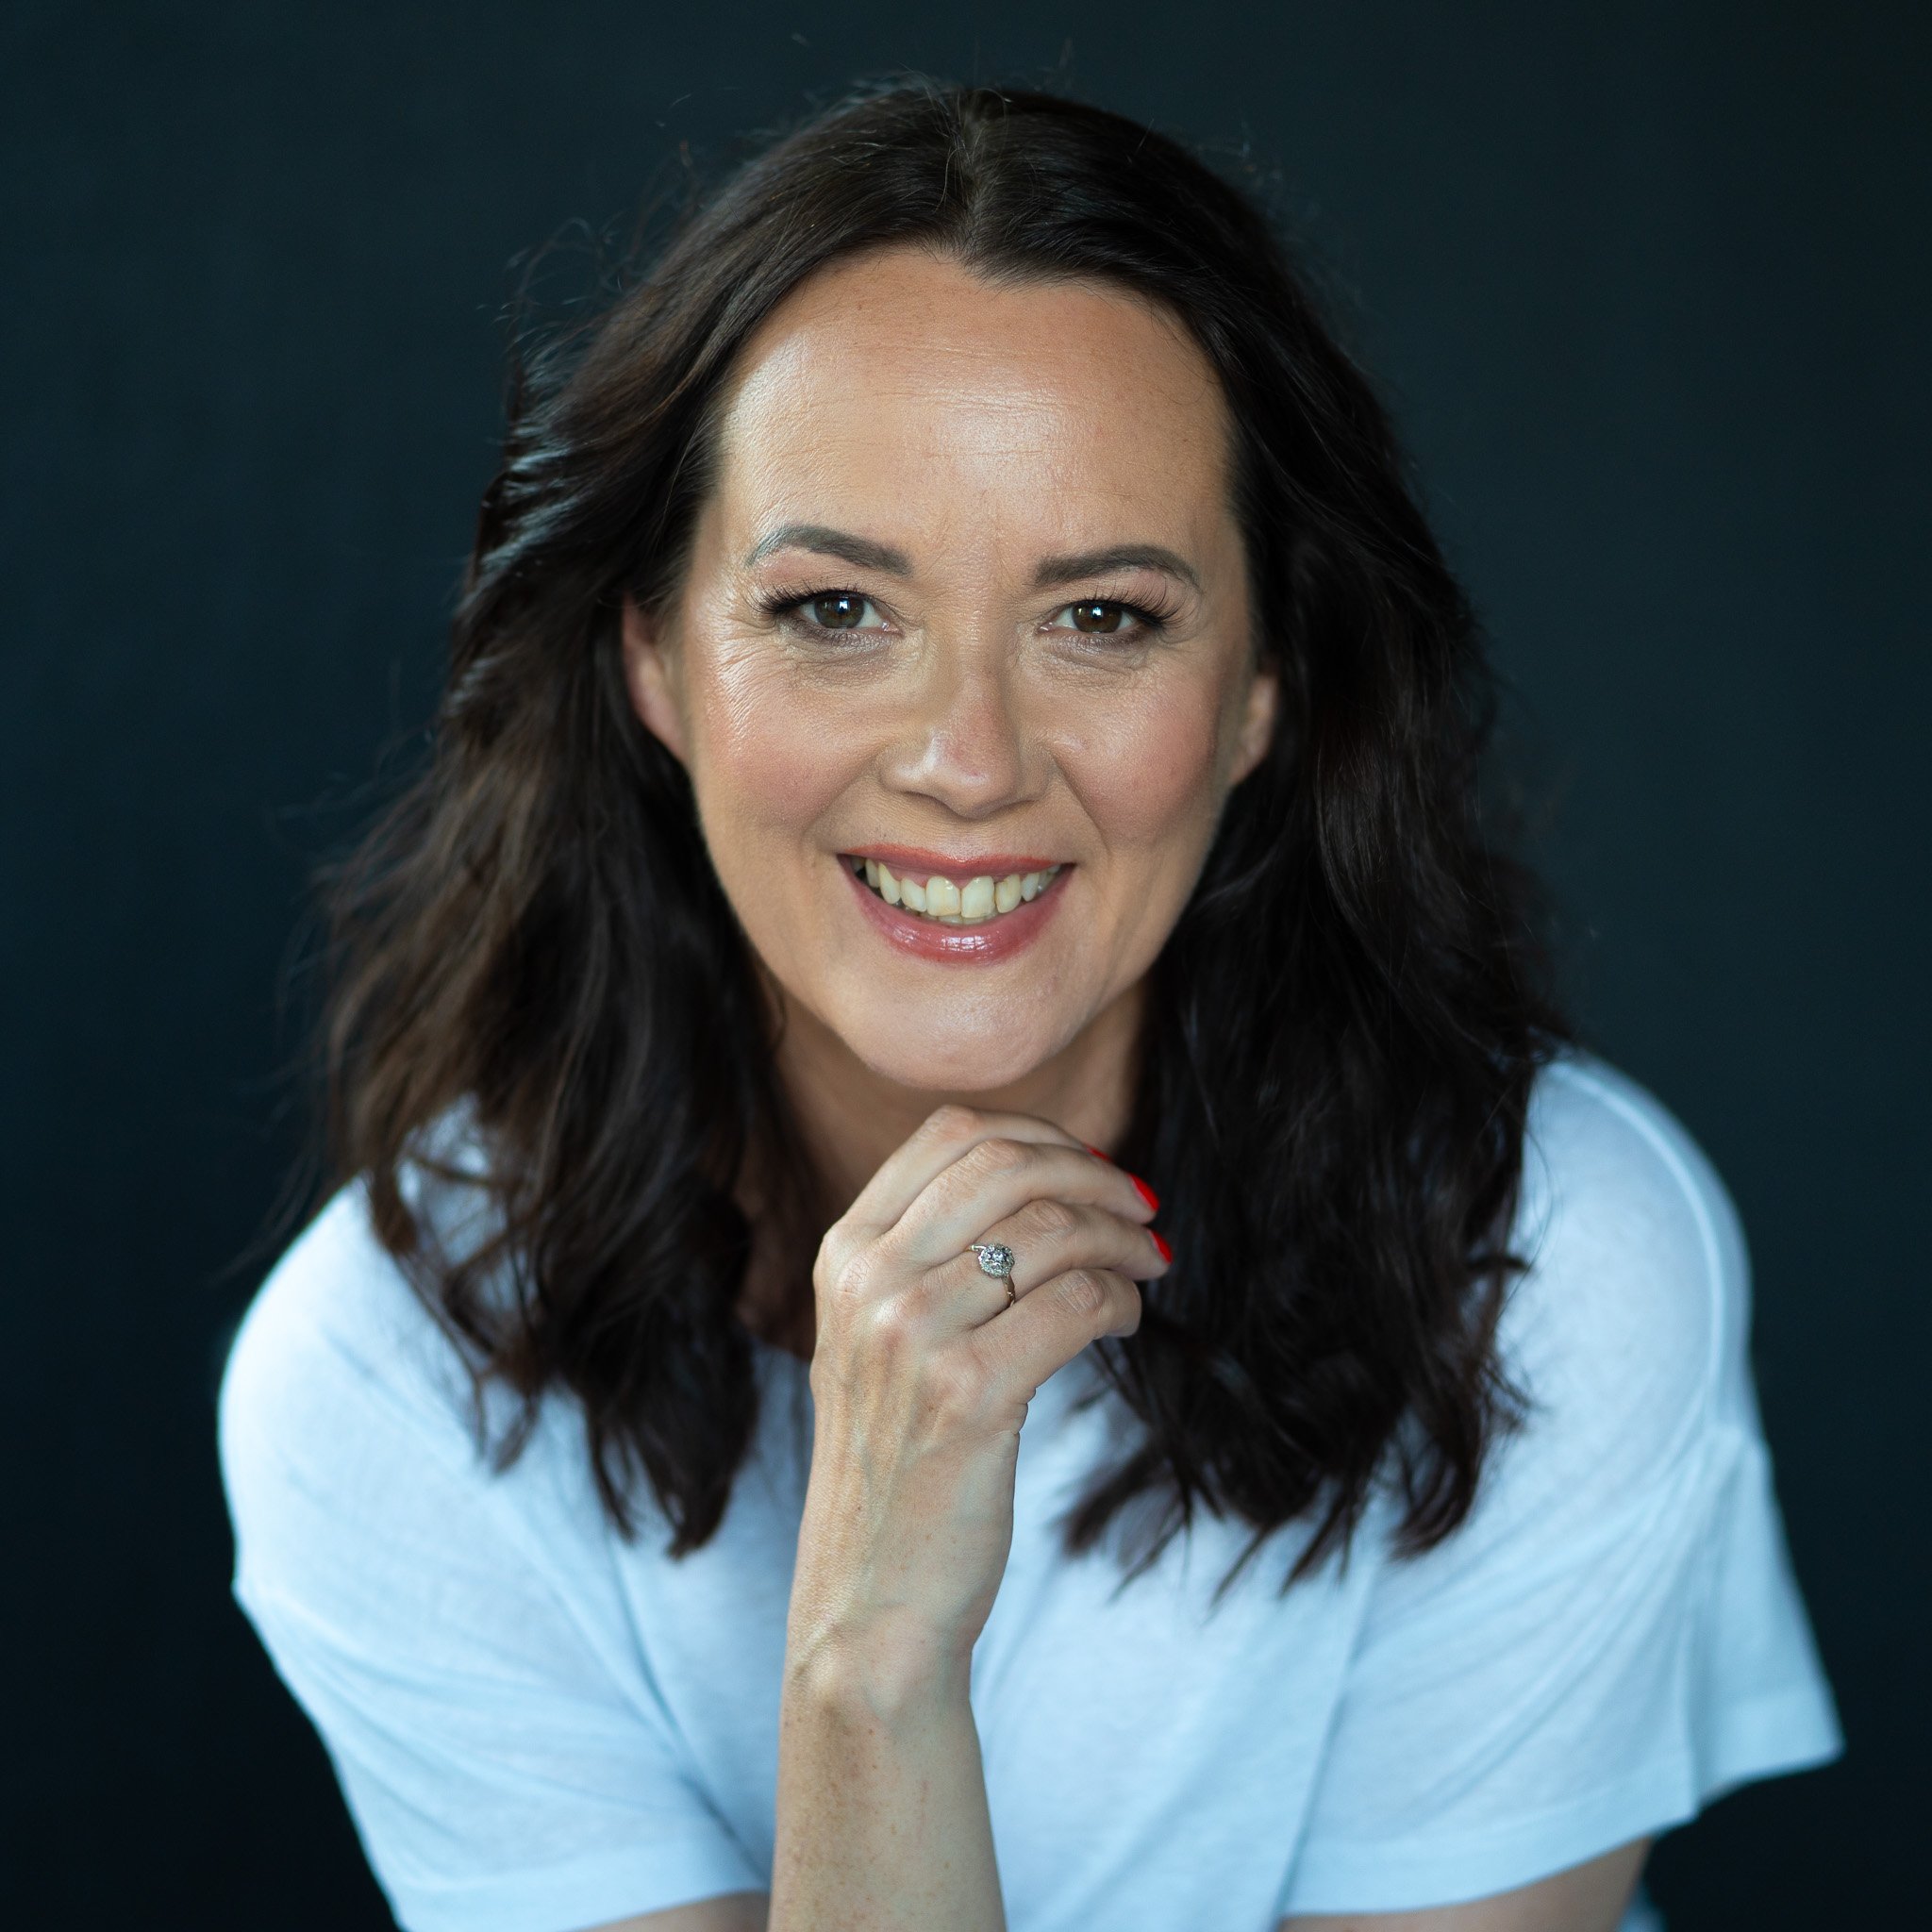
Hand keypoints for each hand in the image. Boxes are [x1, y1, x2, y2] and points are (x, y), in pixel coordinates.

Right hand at [786, 1104, 1169, 1691]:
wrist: (868, 1606)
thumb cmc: (895, 1470)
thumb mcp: (876, 1345)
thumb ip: (926, 1261)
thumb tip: (1048, 1182)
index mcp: (843, 1255)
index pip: (950, 1133)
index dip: (1041, 1134)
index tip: (1094, 1166)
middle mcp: (867, 1281)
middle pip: (1005, 1164)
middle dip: (1095, 1173)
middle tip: (1143, 1207)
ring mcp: (910, 1335)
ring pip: (1051, 1227)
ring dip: (1121, 1236)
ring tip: (1149, 1265)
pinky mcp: (967, 1395)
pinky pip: (1076, 1301)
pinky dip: (1121, 1298)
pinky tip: (1126, 1321)